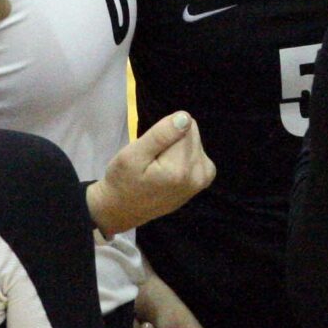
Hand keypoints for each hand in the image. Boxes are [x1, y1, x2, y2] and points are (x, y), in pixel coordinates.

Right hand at [85, 112, 216, 237]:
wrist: (124, 209)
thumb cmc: (123, 181)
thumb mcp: (132, 155)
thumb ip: (159, 136)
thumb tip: (185, 118)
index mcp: (180, 168)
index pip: (184, 125)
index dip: (164, 132)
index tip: (150, 149)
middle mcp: (198, 174)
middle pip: (191, 133)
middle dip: (171, 140)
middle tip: (152, 158)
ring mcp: (203, 179)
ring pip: (194, 141)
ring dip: (177, 148)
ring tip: (159, 166)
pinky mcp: (204, 179)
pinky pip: (198, 151)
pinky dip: (184, 155)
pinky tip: (171, 168)